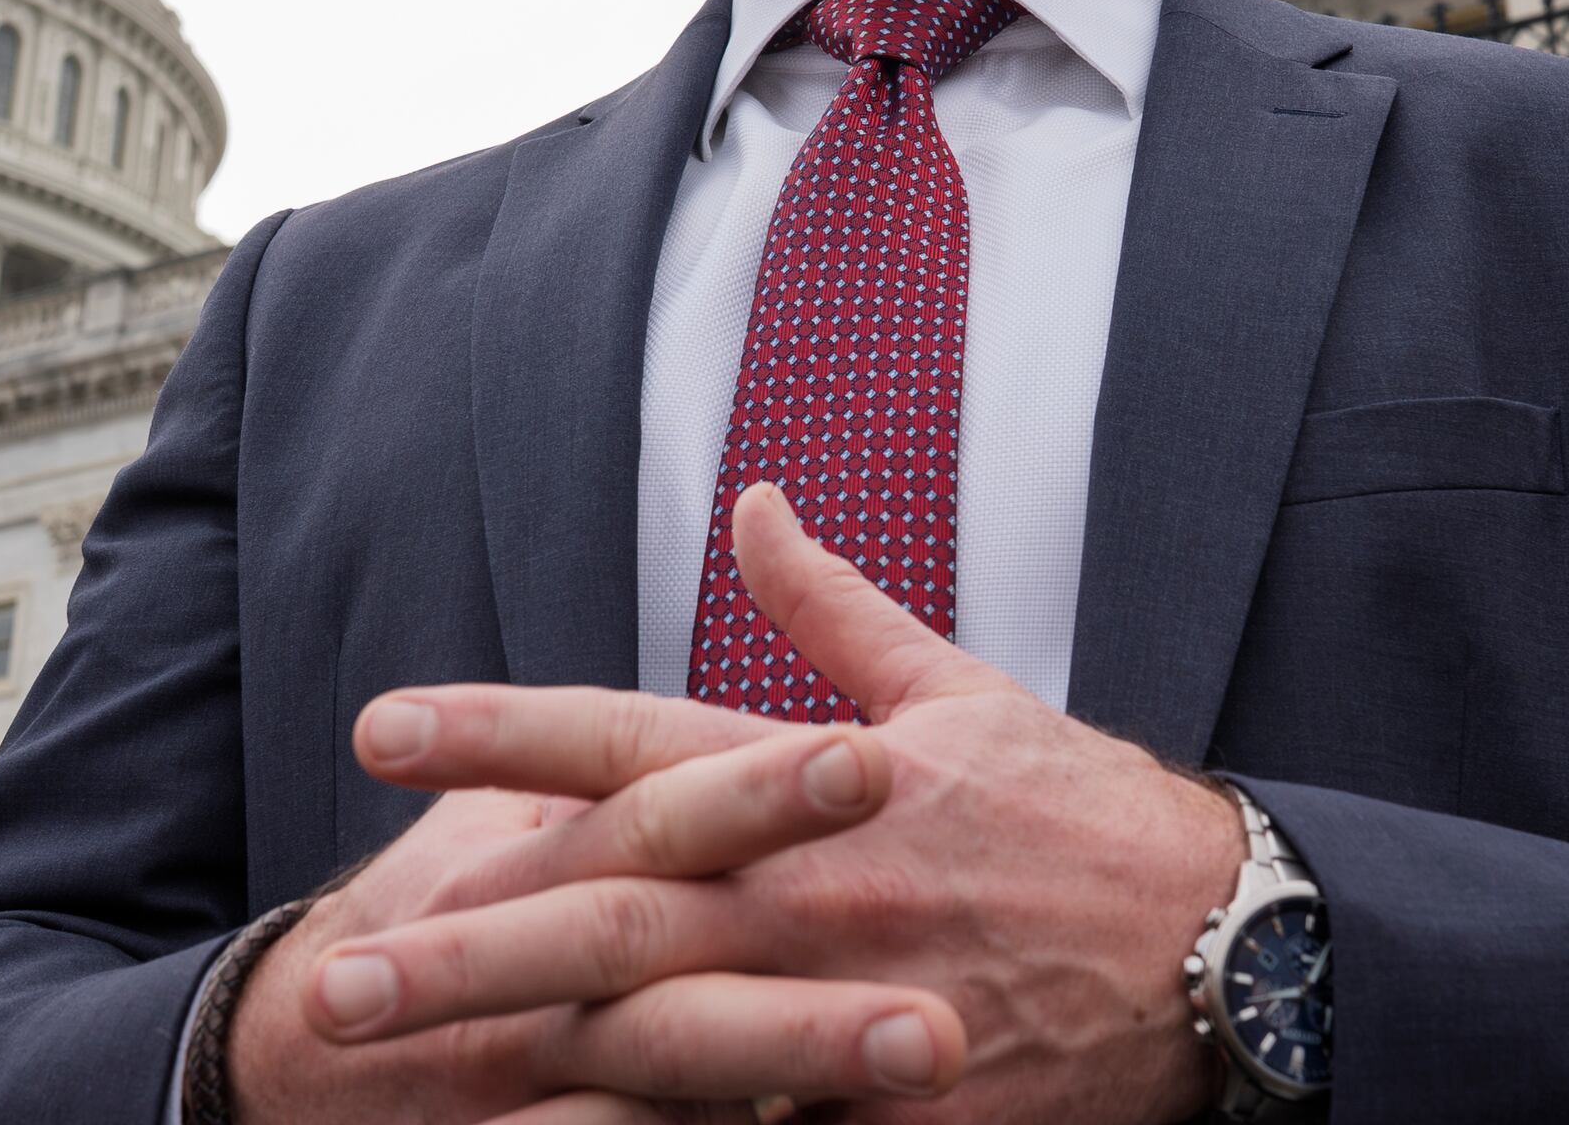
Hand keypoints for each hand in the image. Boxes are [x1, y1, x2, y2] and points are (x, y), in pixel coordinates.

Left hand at [328, 485, 1241, 1124]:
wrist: (1229, 950)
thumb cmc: (1083, 814)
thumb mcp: (960, 688)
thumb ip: (833, 607)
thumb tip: (754, 504)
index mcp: (821, 775)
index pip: (632, 740)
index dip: (500, 731)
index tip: (379, 727)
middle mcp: (816, 887)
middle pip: (611, 911)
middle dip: (466, 945)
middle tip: (339, 978)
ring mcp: (848, 1006)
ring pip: (659, 1038)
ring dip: (523, 1065)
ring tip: (403, 1090)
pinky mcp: (891, 1110)